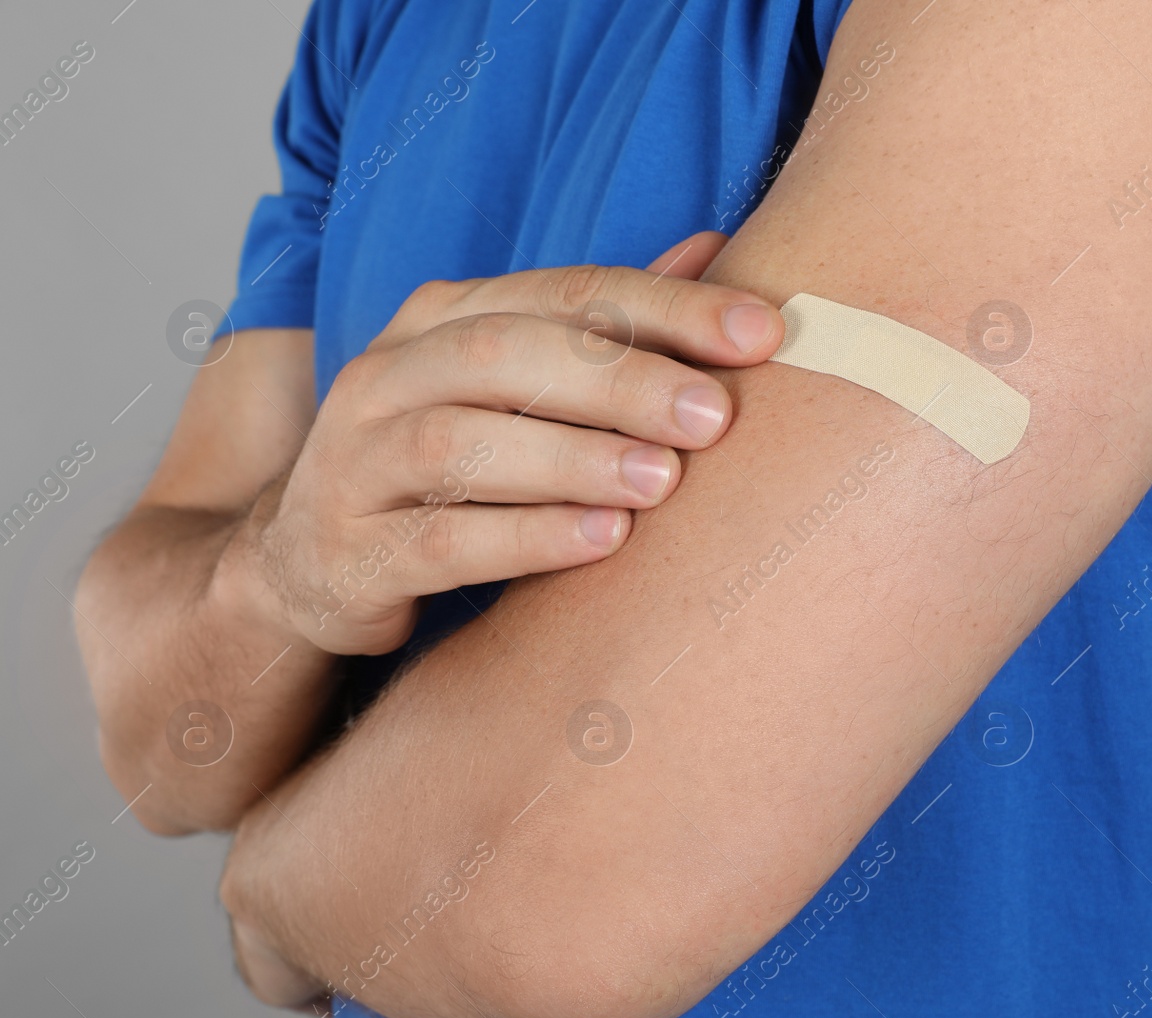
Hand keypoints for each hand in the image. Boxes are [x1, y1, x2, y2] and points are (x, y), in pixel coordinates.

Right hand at [223, 232, 780, 654]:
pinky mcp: (348, 552)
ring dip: (573, 457)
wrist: (314, 564)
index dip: (666, 306)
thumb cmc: (448, 465)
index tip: (763, 334)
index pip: (563, 291)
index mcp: (439, 318)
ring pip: (462, 442)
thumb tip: (716, 246)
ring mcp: (354, 461)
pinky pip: (438, 540)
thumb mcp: (517, 386)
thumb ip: (605, 325)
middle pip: (506, 352)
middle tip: (715, 416)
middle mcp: (387, 374)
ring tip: (665, 482)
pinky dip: (525, 538)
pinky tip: (602, 542)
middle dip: (621, 379)